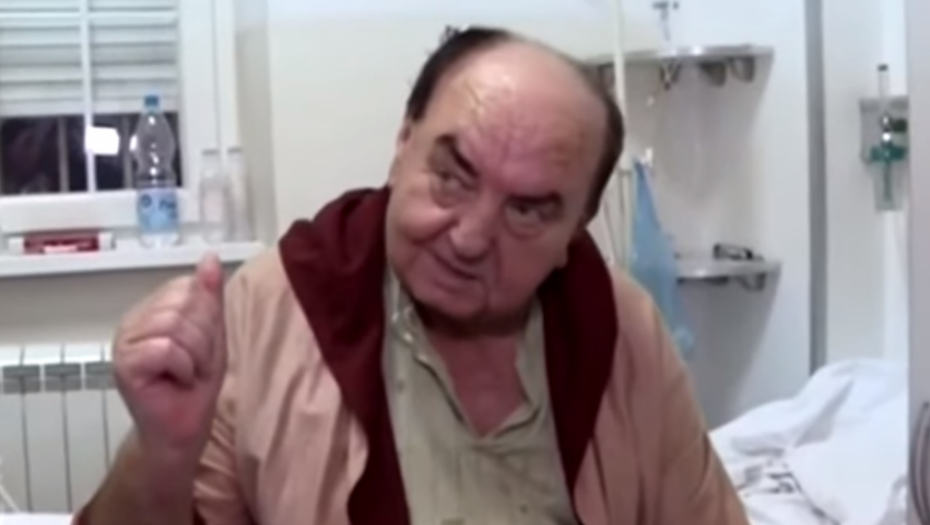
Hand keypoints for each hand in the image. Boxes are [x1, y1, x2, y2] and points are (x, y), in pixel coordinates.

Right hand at [113, 254, 226, 466]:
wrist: (182, 429)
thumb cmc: (194, 386)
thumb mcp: (212, 334)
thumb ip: (209, 297)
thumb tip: (209, 257)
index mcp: (152, 308)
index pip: (189, 287)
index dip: (207, 320)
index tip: (202, 348)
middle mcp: (134, 320)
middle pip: (183, 305)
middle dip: (203, 340)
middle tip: (194, 365)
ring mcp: (125, 341)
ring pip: (176, 325)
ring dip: (195, 356)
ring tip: (186, 373)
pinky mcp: (124, 362)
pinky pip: (167, 348)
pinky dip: (183, 368)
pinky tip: (174, 381)